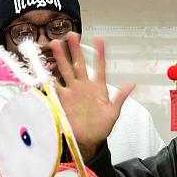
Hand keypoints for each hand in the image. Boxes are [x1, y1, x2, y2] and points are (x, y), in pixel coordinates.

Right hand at [51, 33, 134, 160]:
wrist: (87, 141)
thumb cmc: (101, 129)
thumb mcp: (113, 113)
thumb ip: (120, 97)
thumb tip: (132, 84)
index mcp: (98, 88)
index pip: (100, 66)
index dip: (100, 52)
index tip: (99, 38)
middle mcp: (84, 86)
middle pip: (79, 63)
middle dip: (75, 49)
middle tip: (72, 35)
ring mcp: (72, 91)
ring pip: (66, 70)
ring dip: (61, 58)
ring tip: (56, 44)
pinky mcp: (62, 99)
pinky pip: (54, 86)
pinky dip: (49, 77)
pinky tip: (45, 66)